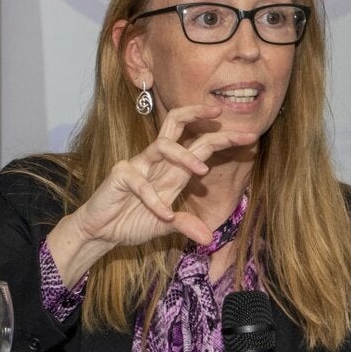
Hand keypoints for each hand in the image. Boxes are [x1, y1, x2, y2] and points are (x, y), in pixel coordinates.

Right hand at [47, 105, 256, 282]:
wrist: (100, 231)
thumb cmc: (131, 221)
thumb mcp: (165, 226)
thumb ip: (185, 226)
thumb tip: (208, 239)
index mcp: (173, 169)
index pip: (201, 144)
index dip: (223, 138)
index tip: (250, 137)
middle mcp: (158, 161)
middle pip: (176, 123)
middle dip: (199, 115)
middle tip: (220, 112)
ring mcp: (138, 165)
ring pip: (163, 145)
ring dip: (185, 156)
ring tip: (202, 171)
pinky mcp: (121, 175)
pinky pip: (141, 183)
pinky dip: (155, 199)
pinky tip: (165, 213)